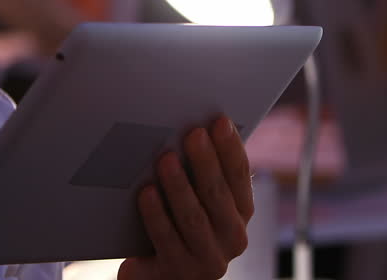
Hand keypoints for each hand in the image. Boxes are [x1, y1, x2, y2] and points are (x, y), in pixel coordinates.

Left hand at [118, 115, 253, 279]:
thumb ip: (202, 173)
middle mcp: (231, 238)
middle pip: (218, 194)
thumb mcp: (199, 200)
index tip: (220, 122)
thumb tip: (194, 129)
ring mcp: (207, 259)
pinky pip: (166, 239)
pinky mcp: (178, 272)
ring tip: (165, 159)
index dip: (231, 148)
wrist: (160, 275)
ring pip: (193, 217)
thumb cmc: (179, 224)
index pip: (239, 176)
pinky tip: (146, 193)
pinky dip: (156, 214)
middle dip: (205, 162)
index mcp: (240, 213)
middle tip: (193, 134)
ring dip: (179, 186)